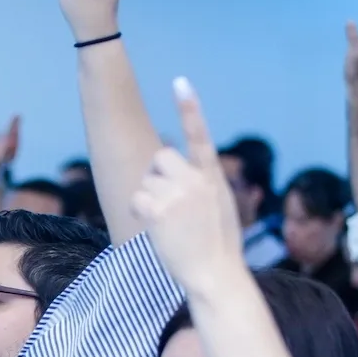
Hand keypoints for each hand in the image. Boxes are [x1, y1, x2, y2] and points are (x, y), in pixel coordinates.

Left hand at [130, 77, 245, 294]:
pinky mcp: (159, 209)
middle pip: (160, 158)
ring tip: (168, 225)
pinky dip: (140, 212)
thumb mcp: (219, 208)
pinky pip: (138, 199)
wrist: (217, 275)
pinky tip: (156, 229)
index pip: (199, 135)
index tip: (180, 82)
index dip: (189, 107)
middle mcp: (196, 179)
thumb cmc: (218, 249)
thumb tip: (175, 177)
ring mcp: (178, 193)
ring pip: (146, 181)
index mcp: (212, 176)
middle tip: (167, 205)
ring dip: (149, 200)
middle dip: (156, 176)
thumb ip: (202, 187)